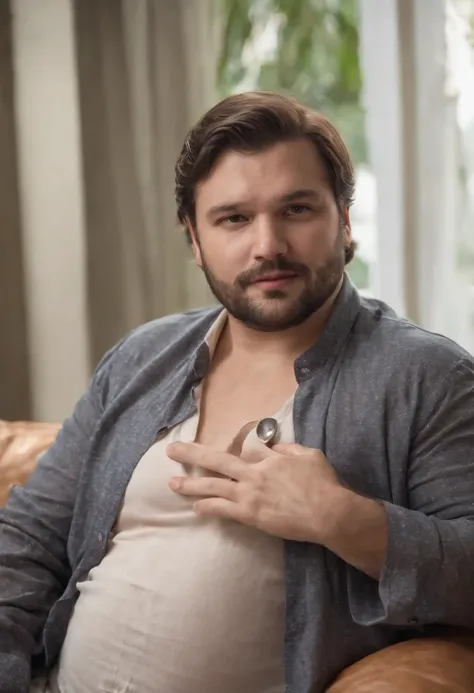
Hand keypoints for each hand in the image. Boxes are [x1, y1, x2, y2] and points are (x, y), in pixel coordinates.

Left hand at [166, 441, 346, 543]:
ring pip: (213, 486)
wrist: (328, 512)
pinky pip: (222, 509)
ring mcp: (249, 494)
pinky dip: (207, 507)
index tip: (238, 455)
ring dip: (191, 484)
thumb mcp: (309, 455)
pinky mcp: (250, 515)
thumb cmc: (322, 484)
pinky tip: (195, 507)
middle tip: (172, 450)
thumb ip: (289, 449)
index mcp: (269, 458)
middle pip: (217, 460)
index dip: (240, 451)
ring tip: (172, 484)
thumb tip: (275, 447)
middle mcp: (253, 473)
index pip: (246, 449)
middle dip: (192, 454)